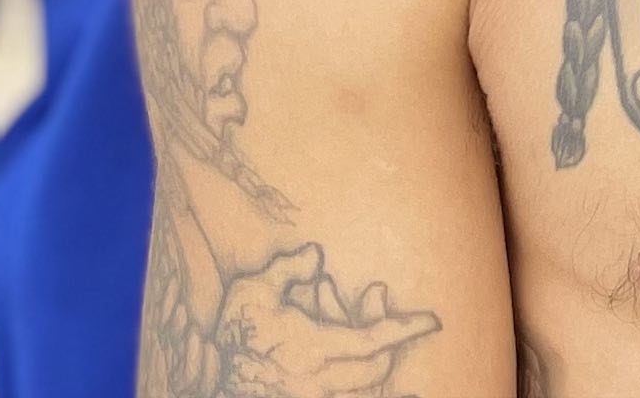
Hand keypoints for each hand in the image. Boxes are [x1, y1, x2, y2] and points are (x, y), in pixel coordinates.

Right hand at [207, 248, 443, 396]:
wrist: (207, 376)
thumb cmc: (232, 333)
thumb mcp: (252, 291)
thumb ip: (288, 270)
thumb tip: (316, 255)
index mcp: (311, 350)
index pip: (372, 342)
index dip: (404, 329)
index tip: (432, 321)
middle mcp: (317, 382)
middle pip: (375, 369)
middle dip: (384, 333)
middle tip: (374, 296)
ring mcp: (313, 397)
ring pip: (363, 387)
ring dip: (368, 355)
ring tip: (345, 311)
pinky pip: (351, 394)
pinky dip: (363, 380)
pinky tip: (386, 380)